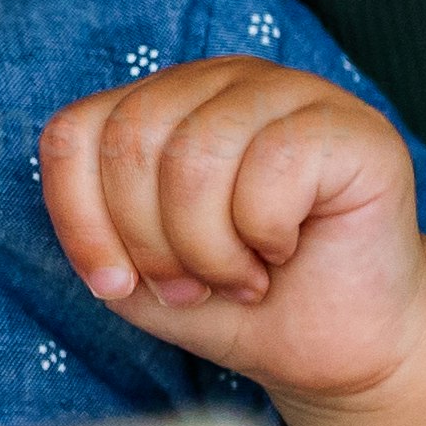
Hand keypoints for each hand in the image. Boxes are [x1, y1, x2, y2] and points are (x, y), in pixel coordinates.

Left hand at [33, 55, 425, 401]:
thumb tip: (92, 228)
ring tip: (241, 277)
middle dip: (151, 242)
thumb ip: (97, 233)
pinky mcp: (352, 125)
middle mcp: (219, 81)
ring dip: (209, 248)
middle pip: (131, 141)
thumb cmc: (238, 302)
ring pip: (195, 154)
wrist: (339, 343)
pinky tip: (285, 251)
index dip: (81, 221)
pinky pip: (272, 166)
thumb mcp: (138, 277)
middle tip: (195, 285)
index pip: (74, 134)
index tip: (116, 285)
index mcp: (159, 104)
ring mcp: (288, 91)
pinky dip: (266, 233)